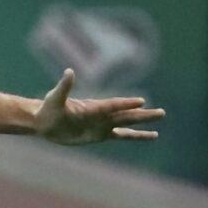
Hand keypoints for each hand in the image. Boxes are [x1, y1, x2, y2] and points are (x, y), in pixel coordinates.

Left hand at [31, 68, 163, 145]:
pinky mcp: (101, 134)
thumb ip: (64, 86)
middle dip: (143, 114)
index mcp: (93, 107)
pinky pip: (122, 135)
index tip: (140, 102)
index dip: (125, 104)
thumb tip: (69, 71)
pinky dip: (136, 136)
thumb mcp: (55, 98)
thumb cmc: (48, 109)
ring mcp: (103, 124)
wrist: (45, 122)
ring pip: (128, 123)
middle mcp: (102, 114)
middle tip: (162, 113)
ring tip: (161, 116)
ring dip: (144, 122)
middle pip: (126, 114)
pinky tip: (151, 135)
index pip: (112, 105)